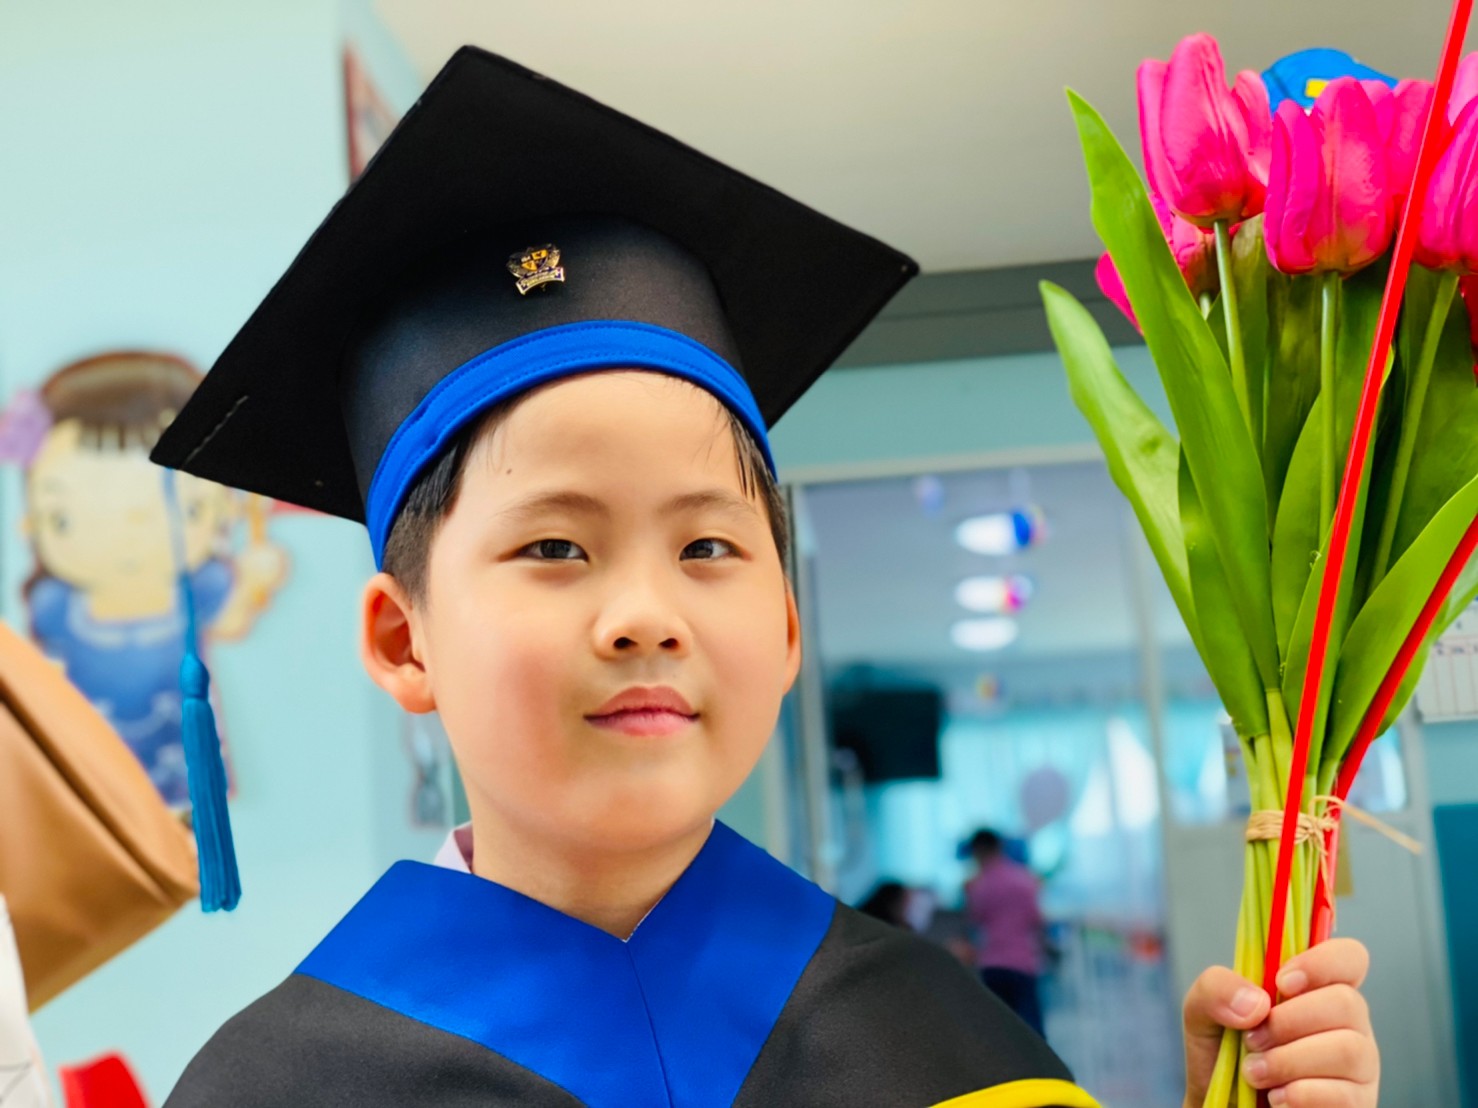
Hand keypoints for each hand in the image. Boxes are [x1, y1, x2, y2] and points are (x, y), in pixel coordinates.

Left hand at [1182, 938, 1377, 1107]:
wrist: (1223, 1107)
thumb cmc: (1223, 1054)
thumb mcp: (1203, 1010)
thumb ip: (1216, 987)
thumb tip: (1256, 1003)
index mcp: (1318, 989)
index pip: (1349, 957)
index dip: (1322, 962)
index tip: (1281, 982)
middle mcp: (1348, 1024)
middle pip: (1347, 1003)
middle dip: (1289, 1022)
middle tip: (1252, 1040)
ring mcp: (1360, 1067)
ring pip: (1349, 1050)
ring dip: (1289, 1061)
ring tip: (1254, 1072)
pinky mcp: (1357, 1104)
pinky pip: (1344, 1095)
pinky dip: (1300, 1095)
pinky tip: (1276, 1098)